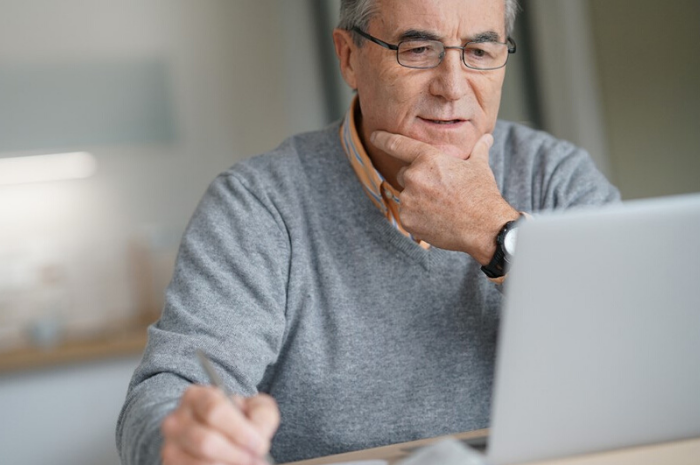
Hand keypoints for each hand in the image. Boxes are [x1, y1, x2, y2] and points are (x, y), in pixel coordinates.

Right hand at [161, 385, 279, 464]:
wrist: (224, 436)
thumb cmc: (241, 419)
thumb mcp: (256, 409)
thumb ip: (261, 417)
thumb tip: (258, 435)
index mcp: (196, 396)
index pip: (214, 411)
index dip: (239, 430)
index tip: (259, 444)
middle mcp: (176, 420)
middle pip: (205, 441)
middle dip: (236, 454)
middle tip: (255, 459)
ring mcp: (170, 446)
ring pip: (200, 462)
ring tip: (245, 463)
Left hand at [371, 131, 518, 263]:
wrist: (483, 227)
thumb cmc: (481, 195)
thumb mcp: (479, 167)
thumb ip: (477, 150)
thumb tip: (486, 138)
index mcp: (428, 159)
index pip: (398, 144)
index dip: (383, 138)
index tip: (375, 136)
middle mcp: (414, 176)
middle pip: (404, 174)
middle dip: (417, 180)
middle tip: (438, 190)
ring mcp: (408, 199)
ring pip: (406, 195)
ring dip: (417, 199)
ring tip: (440, 207)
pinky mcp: (407, 219)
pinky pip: (407, 214)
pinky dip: (417, 216)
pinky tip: (436, 219)